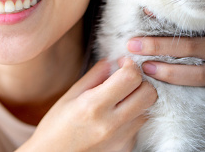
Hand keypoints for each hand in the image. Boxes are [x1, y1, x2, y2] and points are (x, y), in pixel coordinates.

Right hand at [18, 59, 156, 151]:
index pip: (130, 78)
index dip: (130, 65)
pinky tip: (115, 115)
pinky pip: (139, 124)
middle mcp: (111, 123)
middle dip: (141, 80)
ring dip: (138, 98)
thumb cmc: (56, 126)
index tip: (122, 63)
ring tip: (120, 97)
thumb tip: (112, 61)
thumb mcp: (70, 96)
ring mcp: (121, 138)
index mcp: (93, 105)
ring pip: (147, 109)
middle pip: (149, 93)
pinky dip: (132, 115)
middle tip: (126, 78)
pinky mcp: (126, 147)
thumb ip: (94, 76)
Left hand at [127, 11, 204, 104]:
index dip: (168, 18)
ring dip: (167, 72)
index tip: (145, 14)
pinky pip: (200, 92)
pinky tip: (161, 89)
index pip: (192, 22)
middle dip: (157, 46)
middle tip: (133, 45)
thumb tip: (170, 3)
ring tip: (146, 68)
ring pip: (193, 75)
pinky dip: (181, 91)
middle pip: (186, 47)